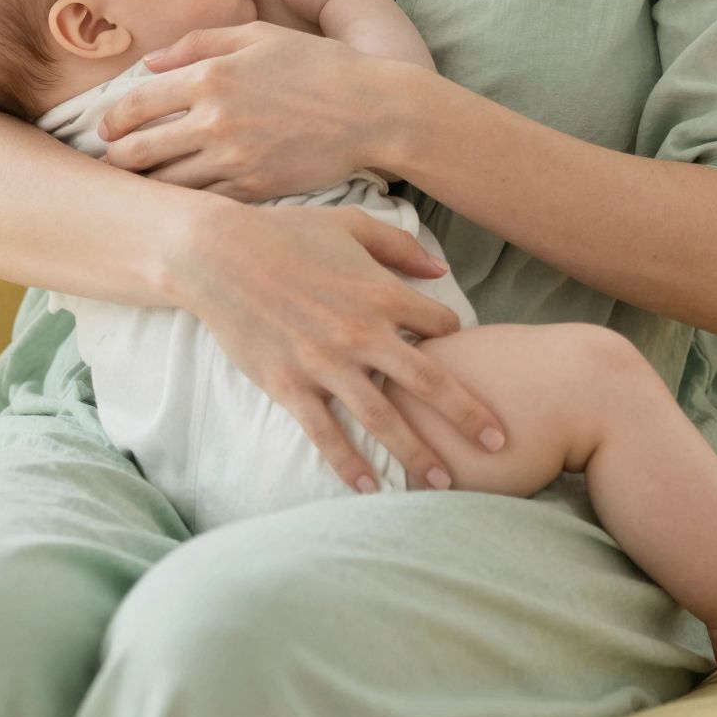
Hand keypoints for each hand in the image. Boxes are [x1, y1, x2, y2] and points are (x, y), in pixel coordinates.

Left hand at [97, 21, 389, 199]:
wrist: (371, 111)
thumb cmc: (317, 66)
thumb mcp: (258, 37)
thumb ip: (199, 43)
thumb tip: (149, 63)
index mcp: (210, 76)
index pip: (135, 104)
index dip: (111, 121)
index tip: (105, 130)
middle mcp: (214, 120)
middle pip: (138, 151)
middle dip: (116, 160)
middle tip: (110, 165)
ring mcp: (233, 160)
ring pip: (165, 184)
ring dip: (144, 187)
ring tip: (135, 189)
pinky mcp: (253, 190)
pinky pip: (202, 204)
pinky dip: (183, 205)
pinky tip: (177, 204)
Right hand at [176, 198, 506, 492]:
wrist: (217, 255)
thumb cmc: (285, 232)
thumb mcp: (350, 225)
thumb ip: (399, 246)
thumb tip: (442, 269)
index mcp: (380, 291)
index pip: (439, 324)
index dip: (454, 337)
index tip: (462, 354)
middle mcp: (361, 333)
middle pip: (428, 382)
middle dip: (468, 415)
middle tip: (499, 442)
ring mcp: (325, 364)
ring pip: (383, 419)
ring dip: (417, 454)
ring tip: (445, 485)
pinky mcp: (289, 386)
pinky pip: (326, 434)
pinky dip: (349, 466)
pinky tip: (371, 491)